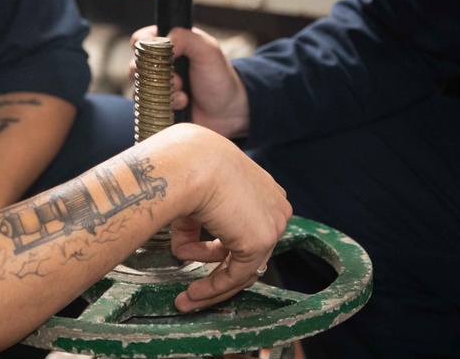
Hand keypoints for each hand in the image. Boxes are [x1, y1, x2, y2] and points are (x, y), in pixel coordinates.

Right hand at [130, 25, 249, 138]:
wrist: (228, 113)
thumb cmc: (219, 79)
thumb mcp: (208, 50)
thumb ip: (186, 38)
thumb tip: (163, 41)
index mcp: (169, 45)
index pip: (141, 39)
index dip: (142, 46)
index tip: (155, 54)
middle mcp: (158, 65)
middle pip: (135, 65)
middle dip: (155, 74)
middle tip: (178, 80)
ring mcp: (157, 87)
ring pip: (139, 88)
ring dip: (162, 92)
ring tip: (184, 96)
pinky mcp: (157, 107)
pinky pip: (145, 108)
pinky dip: (162, 107)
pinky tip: (181, 107)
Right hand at [151, 125, 291, 310]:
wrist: (189, 162)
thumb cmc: (187, 166)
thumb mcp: (194, 195)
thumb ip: (195, 224)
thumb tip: (185, 249)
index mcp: (262, 188)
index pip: (248, 227)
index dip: (221, 247)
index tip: (196, 257)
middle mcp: (274, 205)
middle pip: (248, 250)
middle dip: (216, 270)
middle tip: (194, 287)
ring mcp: (272, 223)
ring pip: (243, 267)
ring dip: (212, 285)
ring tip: (186, 297)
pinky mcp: (261, 240)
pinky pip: (235, 275)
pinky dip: (212, 288)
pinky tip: (191, 293)